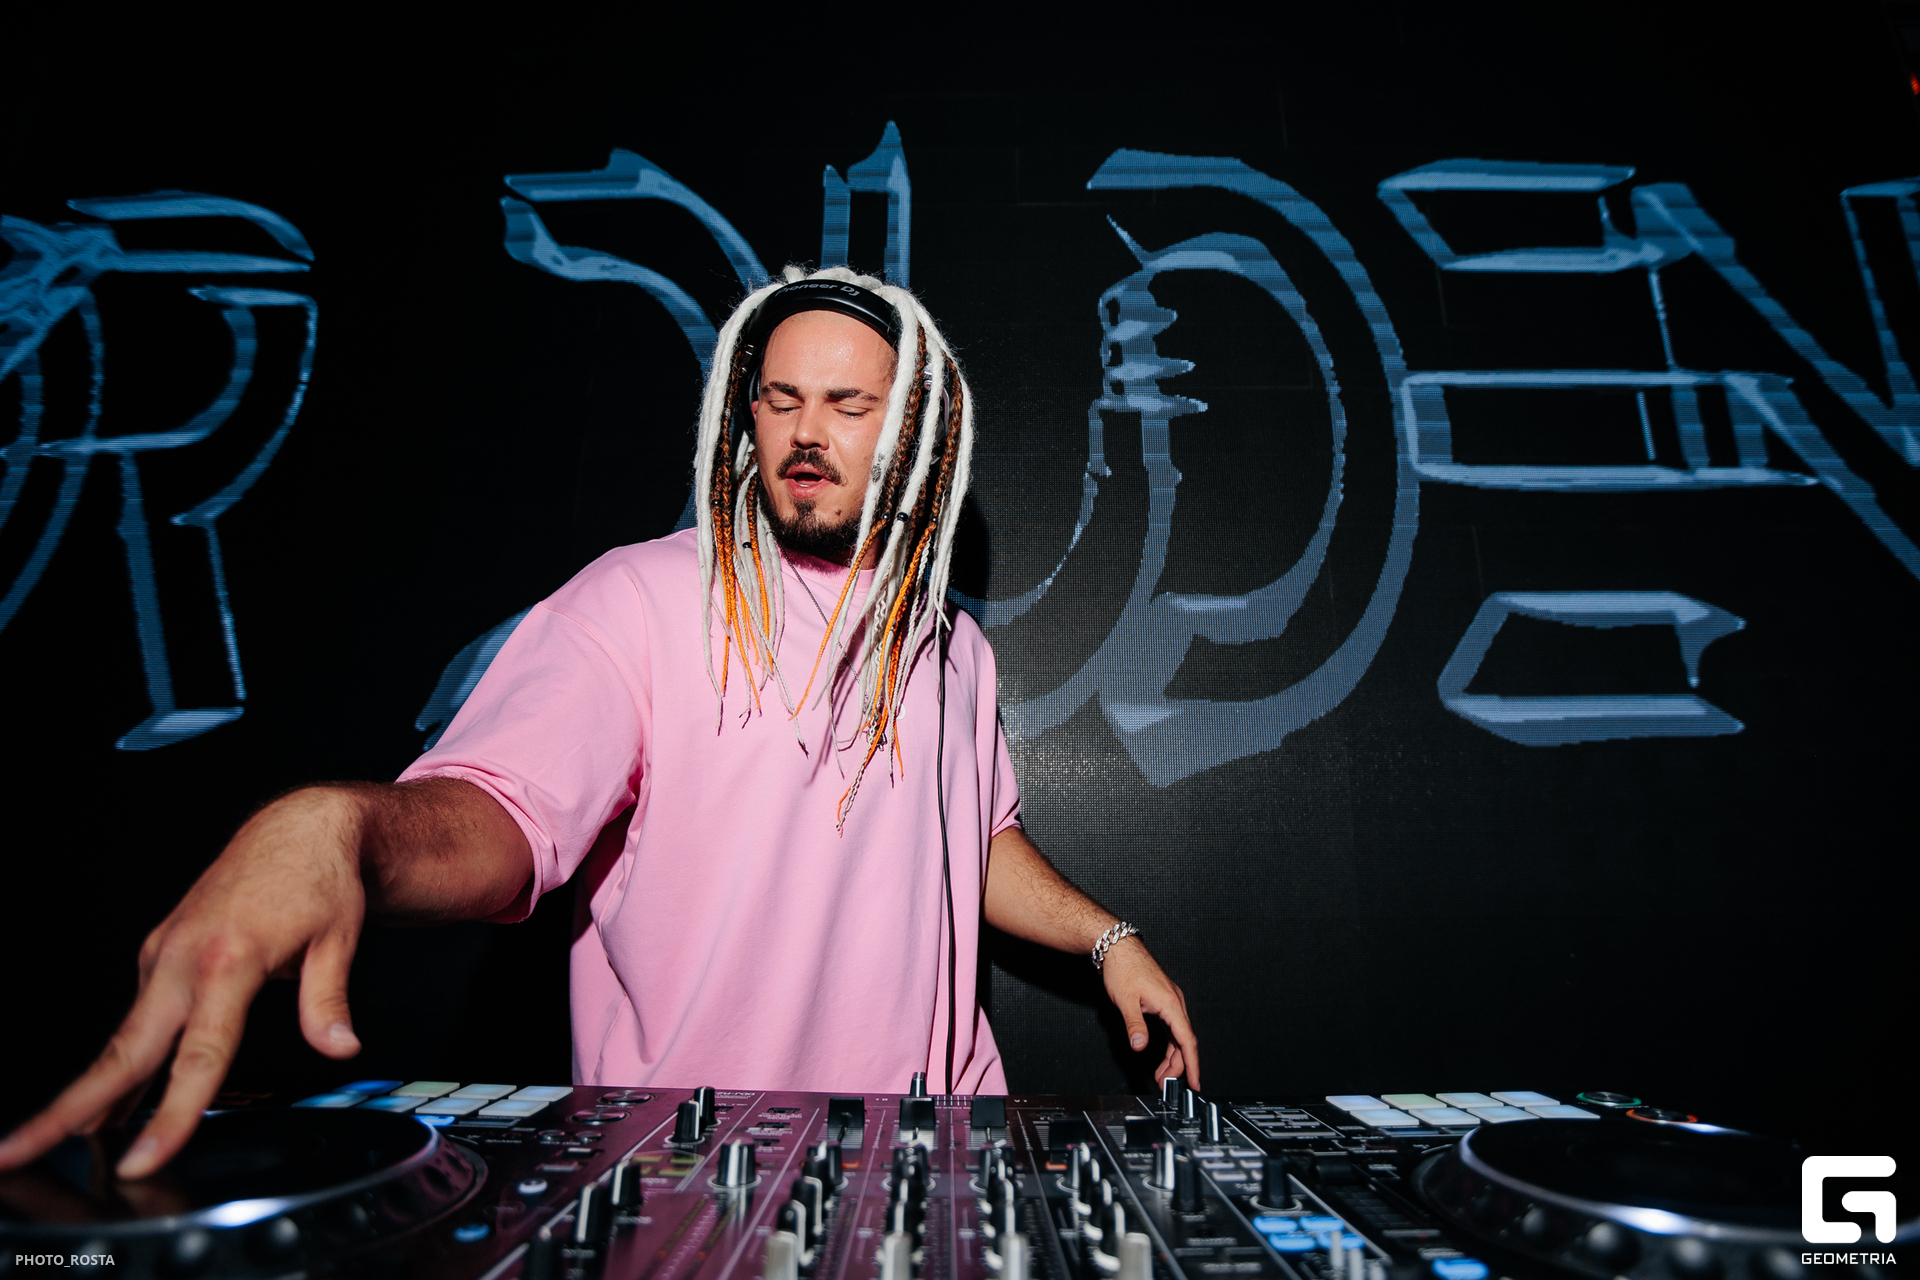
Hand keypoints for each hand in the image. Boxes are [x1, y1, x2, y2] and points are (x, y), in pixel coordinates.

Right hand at [0, 788, 367, 1178]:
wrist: (297, 827)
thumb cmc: (319, 878)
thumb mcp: (339, 937)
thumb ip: (328, 1000)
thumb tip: (341, 1048)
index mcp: (230, 959)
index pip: (198, 1056)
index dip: (171, 1114)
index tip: (142, 1160)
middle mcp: (183, 959)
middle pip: (123, 1052)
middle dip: (67, 1110)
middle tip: (13, 1156)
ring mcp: (165, 955)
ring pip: (121, 1038)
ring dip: (84, 1093)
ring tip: (40, 1145)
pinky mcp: (161, 953)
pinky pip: (138, 1019)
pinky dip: (120, 1062)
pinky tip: (108, 1104)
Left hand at [1100, 935, 1199, 1088]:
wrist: (1118, 947)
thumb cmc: (1123, 968)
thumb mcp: (1126, 1001)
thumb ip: (1135, 1026)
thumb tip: (1140, 1046)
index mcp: (1171, 1004)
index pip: (1187, 1041)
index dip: (1191, 1064)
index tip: (1194, 1082)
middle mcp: (1175, 1002)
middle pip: (1183, 1042)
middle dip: (1177, 1066)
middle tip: (1166, 1083)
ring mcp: (1170, 1001)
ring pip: (1178, 1036)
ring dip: (1172, 1057)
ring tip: (1162, 1075)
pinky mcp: (1164, 1000)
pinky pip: (1172, 1027)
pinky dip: (1169, 1044)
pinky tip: (1163, 1055)